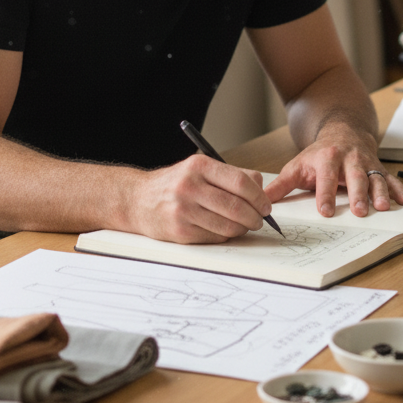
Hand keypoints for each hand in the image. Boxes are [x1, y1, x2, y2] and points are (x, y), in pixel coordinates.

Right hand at [128, 156, 270, 243]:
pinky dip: (226, 236)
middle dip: (255, 217)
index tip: (265, 205)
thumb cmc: (174, 184)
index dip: (259, 197)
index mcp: (199, 165)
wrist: (137, 200)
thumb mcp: (199, 169)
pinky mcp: (180, 231)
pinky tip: (224, 229)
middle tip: (259, 219)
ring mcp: (183, 210)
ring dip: (242, 229)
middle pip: (237, 207)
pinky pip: (215, 237)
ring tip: (243, 225)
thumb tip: (260, 188)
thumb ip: (230, 175)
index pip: (241, 182)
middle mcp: (190, 186)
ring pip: (228, 225)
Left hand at [265, 126, 402, 218]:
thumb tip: (262, 201)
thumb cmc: (318, 155)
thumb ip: (281, 185)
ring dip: (380, 192)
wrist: (342, 132)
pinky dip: (399, 189)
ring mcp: (366, 163)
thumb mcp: (296, 166)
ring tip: (382, 208)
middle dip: (357, 194)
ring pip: (374, 177)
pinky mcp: (379, 167)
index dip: (325, 194)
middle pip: (354, 177)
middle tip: (359, 212)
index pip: (325, 178)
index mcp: (326, 158)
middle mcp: (348, 159)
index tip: (325, 211)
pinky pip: (391, 178)